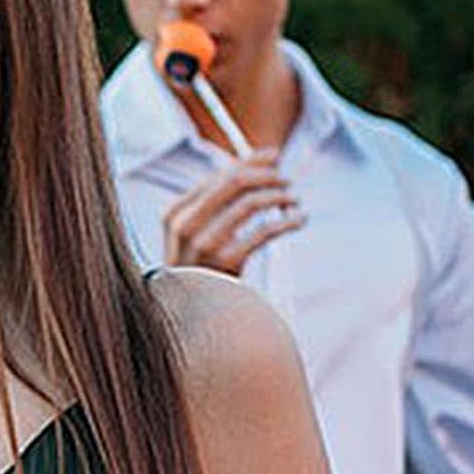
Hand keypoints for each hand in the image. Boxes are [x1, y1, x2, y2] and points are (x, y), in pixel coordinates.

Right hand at [162, 147, 306, 274]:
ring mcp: (205, 243)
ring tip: (293, 199)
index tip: (273, 155)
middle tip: (286, 180)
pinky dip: (287, 221)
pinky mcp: (226, 261)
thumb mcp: (195, 236)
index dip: (250, 161)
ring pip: (250, 202)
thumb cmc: (200, 274)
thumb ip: (215, 205)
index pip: (217, 176)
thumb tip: (254, 166)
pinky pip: (264, 231)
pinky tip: (298, 219)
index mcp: (175, 212)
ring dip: (279, 196)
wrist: (192, 318)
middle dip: (266, 175)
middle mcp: (186, 224)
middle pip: (234, 182)